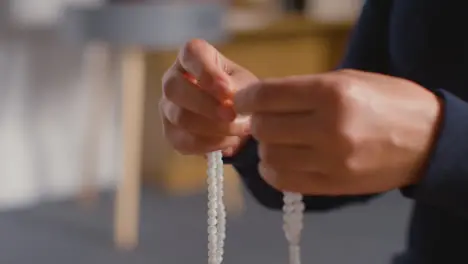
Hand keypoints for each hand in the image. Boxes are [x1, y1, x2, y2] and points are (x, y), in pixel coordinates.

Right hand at [160, 39, 257, 155]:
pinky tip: (229, 141)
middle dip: (205, 104)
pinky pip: (184, 141)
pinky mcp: (170, 133)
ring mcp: (168, 107)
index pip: (190, 53)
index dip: (205, 71)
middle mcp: (173, 78)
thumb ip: (238, 88)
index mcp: (192, 57)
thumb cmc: (240, 92)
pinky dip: (210, 144)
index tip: (226, 90)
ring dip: (212, 127)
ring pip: (180, 117)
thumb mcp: (246, 85)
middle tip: (232, 115)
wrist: (239, 119)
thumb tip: (227, 98)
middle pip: (174, 88)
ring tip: (239, 129)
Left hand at [234, 69, 441, 194]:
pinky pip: (284, 181)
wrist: (427, 139)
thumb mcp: (347, 80)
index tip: (243, 102)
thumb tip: (262, 101)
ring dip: (266, 147)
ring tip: (279, 140)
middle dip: (257, 121)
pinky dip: (273, 170)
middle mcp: (328, 128)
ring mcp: (331, 161)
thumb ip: (303, 90)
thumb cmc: (386, 101)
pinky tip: (282, 160)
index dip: (246, 99)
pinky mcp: (333, 185)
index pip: (267, 96)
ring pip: (269, 156)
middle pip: (264, 128)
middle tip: (268, 119)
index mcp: (331, 93)